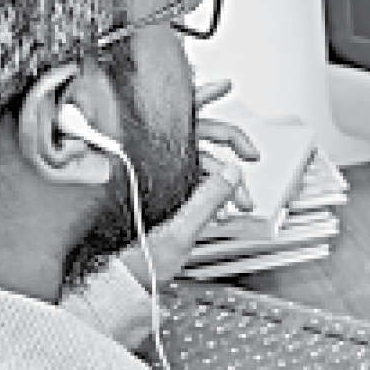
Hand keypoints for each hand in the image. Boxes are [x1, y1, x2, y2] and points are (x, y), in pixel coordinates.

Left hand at [118, 80, 260, 290]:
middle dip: (231, 145)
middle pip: (199, 141)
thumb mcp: (177, 232)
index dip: (202, 97)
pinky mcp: (162, 197)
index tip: (222, 87)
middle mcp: (153, 168)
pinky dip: (214, 192)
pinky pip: (195, 183)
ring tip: (241, 201)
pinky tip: (223, 206)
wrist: (118, 283)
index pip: (180, 120)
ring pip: (201, 166)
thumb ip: (207, 200)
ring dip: (227, 181)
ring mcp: (158, 182)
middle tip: (250, 154)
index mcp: (151, 165)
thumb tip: (231, 173)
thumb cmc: (131, 261)